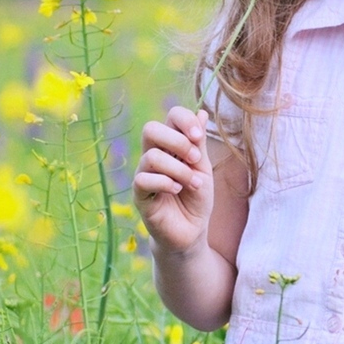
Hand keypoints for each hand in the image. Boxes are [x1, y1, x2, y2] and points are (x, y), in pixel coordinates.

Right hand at [134, 106, 213, 256]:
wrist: (192, 231)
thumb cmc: (196, 198)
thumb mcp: (203, 168)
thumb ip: (199, 143)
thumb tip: (201, 112)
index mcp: (170, 146)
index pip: (170, 117)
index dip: (184, 121)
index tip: (198, 137)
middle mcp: (153, 156)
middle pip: (150, 129)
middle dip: (177, 141)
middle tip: (195, 159)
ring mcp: (144, 175)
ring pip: (151, 157)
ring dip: (179, 170)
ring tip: (194, 184)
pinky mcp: (139, 195)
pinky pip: (144, 179)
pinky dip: (166, 183)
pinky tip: (178, 191)